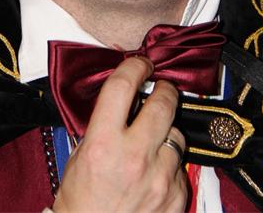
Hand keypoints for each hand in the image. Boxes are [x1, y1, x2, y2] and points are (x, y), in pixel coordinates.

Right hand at [53, 56, 186, 212]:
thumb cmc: (81, 201)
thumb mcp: (81, 154)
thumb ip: (104, 123)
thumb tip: (126, 97)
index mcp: (103, 143)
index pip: (123, 86)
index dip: (134, 66)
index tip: (140, 64)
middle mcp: (134, 157)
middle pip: (163, 102)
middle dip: (163, 89)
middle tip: (160, 88)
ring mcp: (160, 178)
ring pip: (177, 134)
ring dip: (167, 132)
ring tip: (153, 142)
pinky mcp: (177, 196)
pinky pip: (181, 165)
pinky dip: (170, 164)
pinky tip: (155, 172)